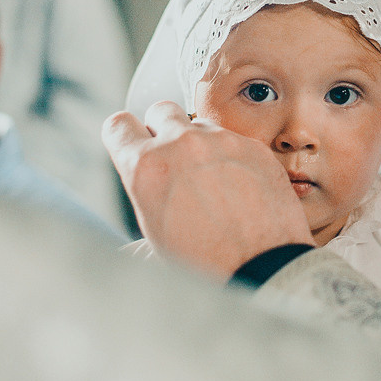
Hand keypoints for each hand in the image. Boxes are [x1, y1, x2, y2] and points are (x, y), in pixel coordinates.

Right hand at [102, 101, 313, 277]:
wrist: (263, 270)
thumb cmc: (204, 266)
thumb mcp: (156, 243)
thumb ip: (142, 215)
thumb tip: (126, 251)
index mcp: (146, 167)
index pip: (118, 124)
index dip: (124, 137)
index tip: (132, 146)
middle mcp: (182, 144)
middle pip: (161, 110)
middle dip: (163, 130)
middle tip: (173, 161)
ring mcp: (222, 141)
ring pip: (201, 126)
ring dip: (201, 145)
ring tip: (212, 183)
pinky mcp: (254, 146)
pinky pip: (236, 141)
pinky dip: (234, 157)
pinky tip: (241, 188)